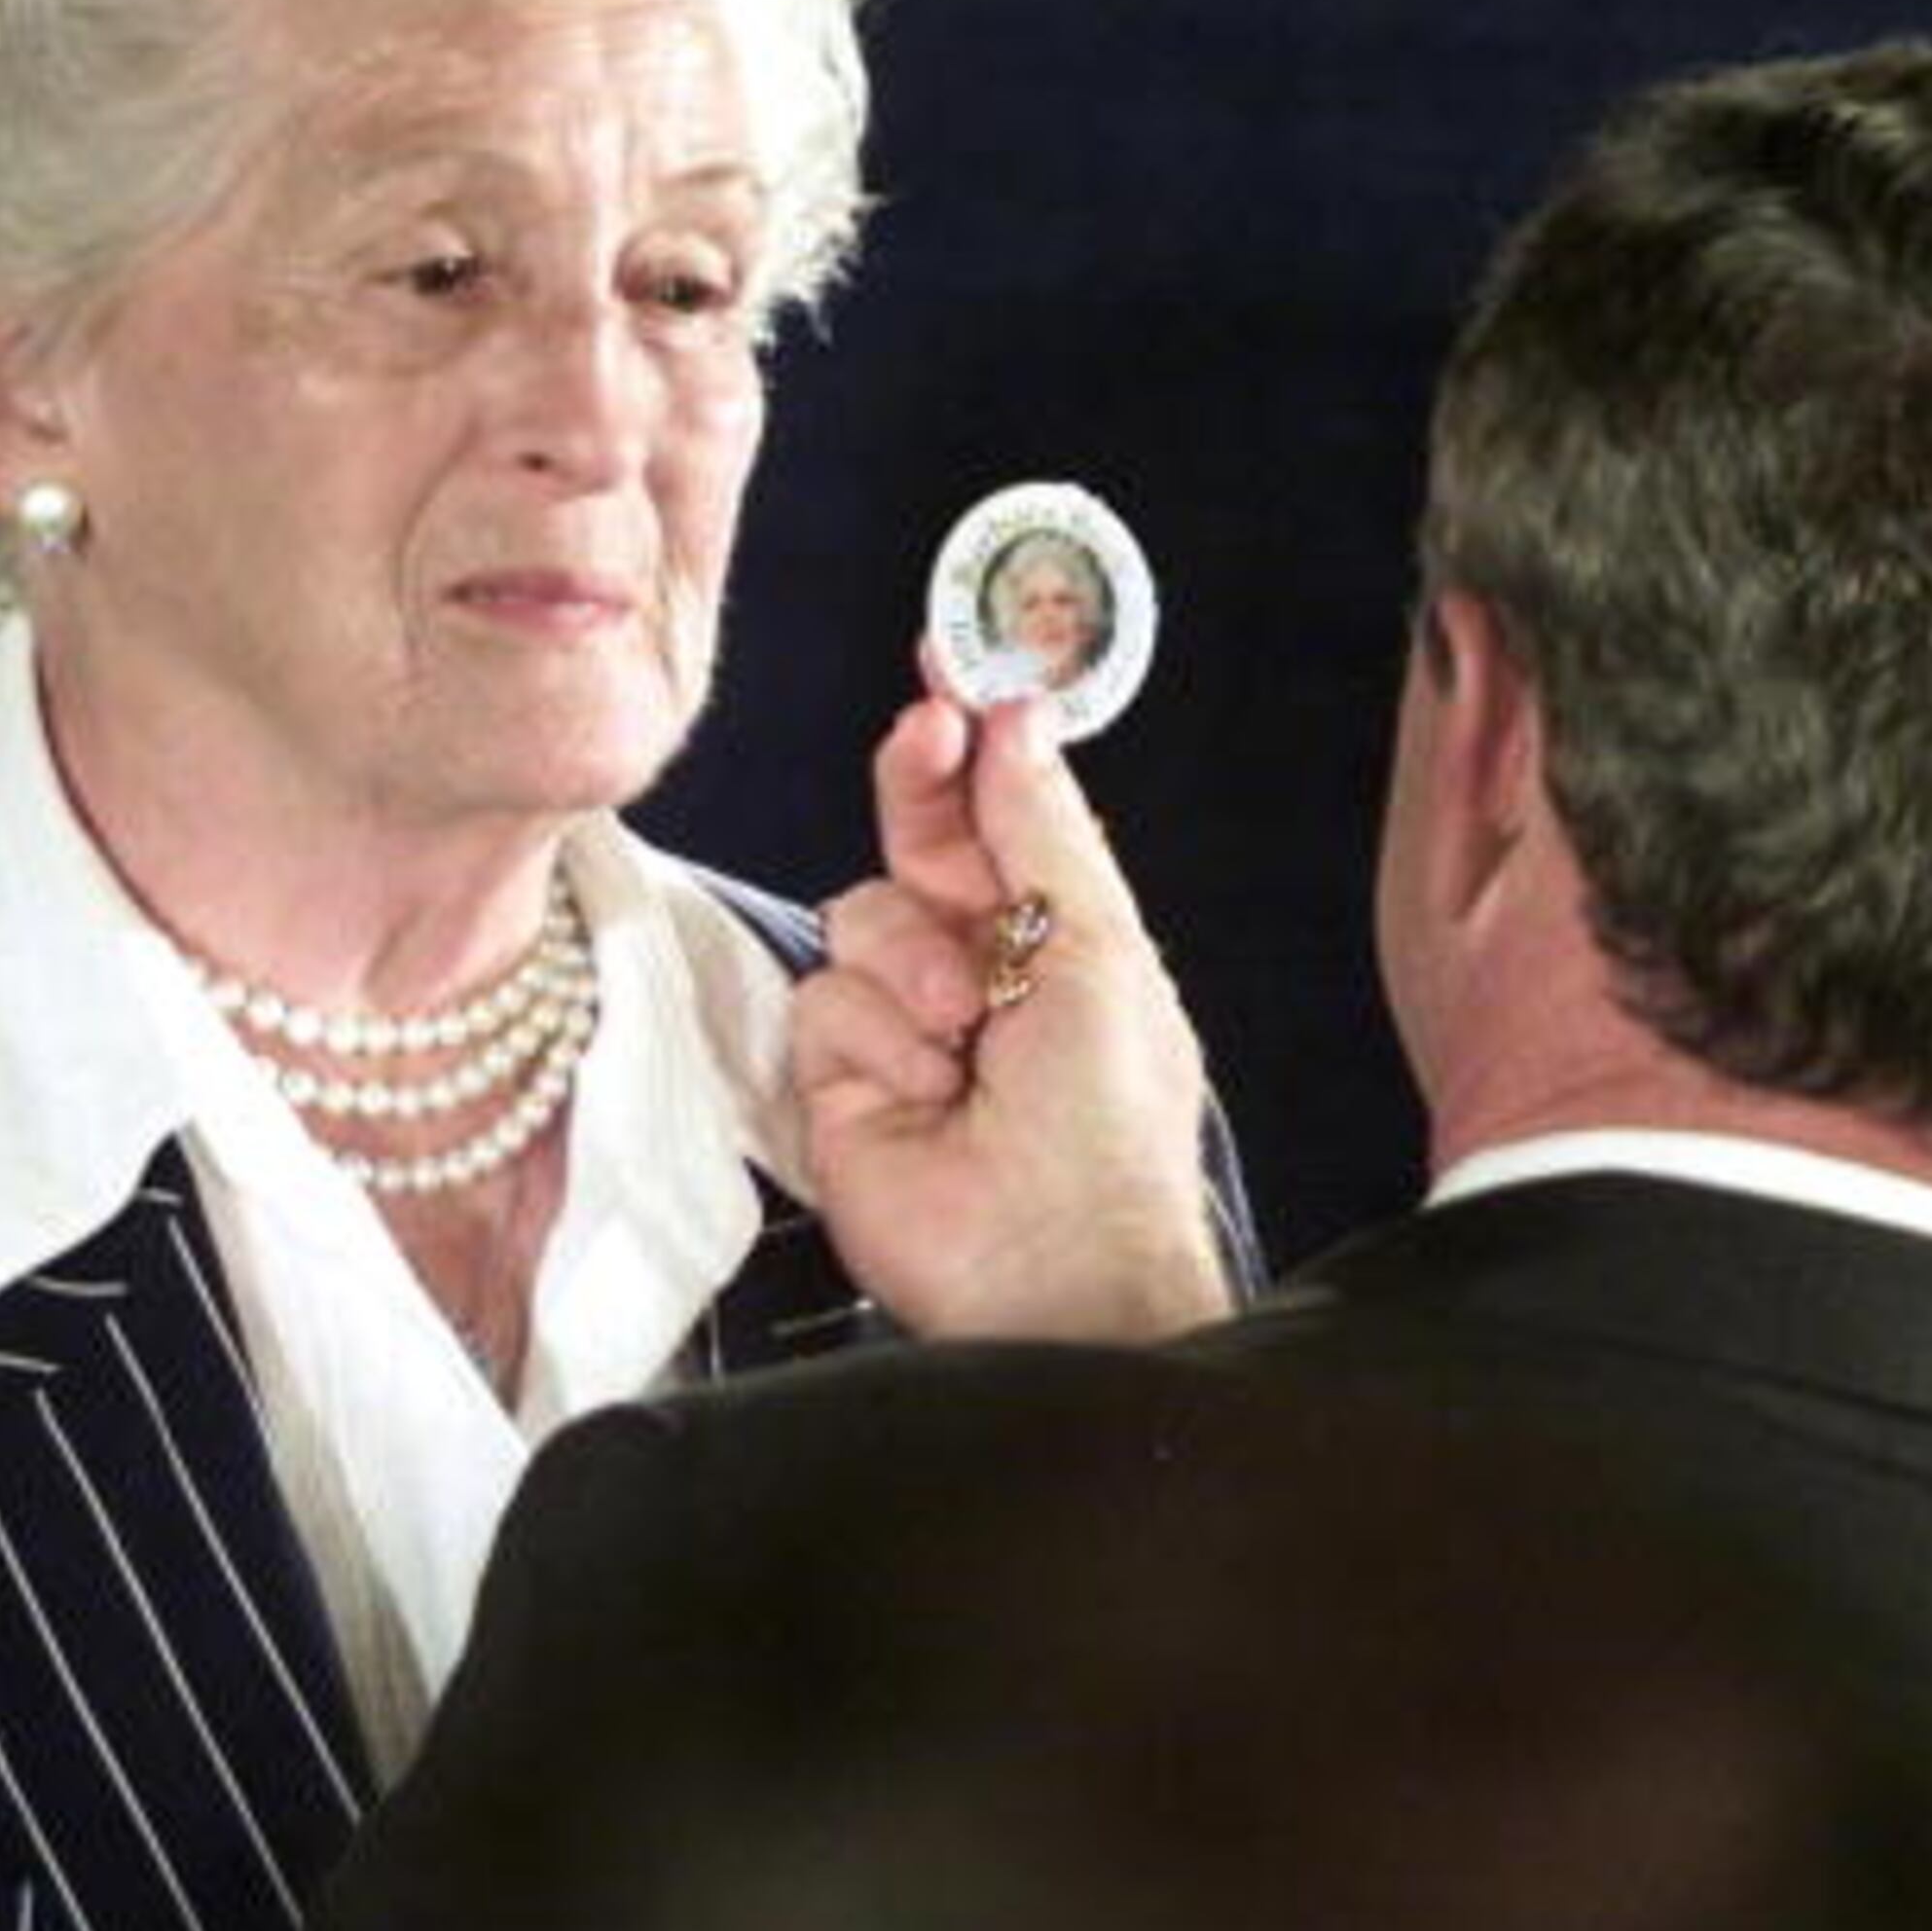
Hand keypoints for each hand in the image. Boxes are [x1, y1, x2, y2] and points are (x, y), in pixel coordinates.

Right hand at [793, 688, 1232, 1340]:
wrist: (1049, 1265)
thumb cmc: (1106, 1126)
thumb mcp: (1099, 949)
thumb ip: (1043, 829)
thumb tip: (1019, 717)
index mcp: (1058, 935)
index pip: (998, 812)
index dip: (968, 741)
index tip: (947, 665)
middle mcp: (974, 967)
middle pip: (917, 840)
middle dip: (919, 790)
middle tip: (925, 734)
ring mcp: (900, 1021)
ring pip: (861, 915)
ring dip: (918, 966)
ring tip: (968, 1038)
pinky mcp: (835, 1075)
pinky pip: (825, 997)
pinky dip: (876, 1038)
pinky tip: (924, 1090)